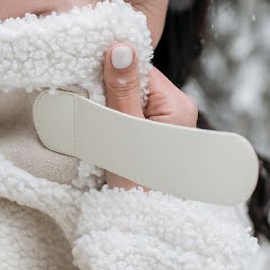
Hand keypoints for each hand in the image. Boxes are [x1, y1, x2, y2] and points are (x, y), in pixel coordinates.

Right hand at [102, 43, 198, 189]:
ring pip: (131, 99)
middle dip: (111, 92)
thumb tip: (121, 48)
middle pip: (135, 83)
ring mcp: (168, 123)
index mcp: (177, 104)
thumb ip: (122, 89)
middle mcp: (178, 110)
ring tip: (104, 127)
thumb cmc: (137, 182)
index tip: (91, 82)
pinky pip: (132, 115)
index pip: (139, 70)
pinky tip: (109, 134)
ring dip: (111, 108)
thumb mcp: (124, 131)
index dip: (113, 73)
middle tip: (96, 108)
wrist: (144, 221)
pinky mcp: (156, 135)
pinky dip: (116, 121)